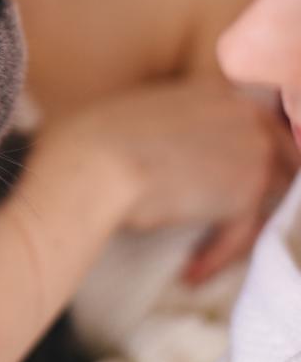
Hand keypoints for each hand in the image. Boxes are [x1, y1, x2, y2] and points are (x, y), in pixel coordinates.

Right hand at [49, 79, 297, 281]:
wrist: (92, 166)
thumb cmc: (86, 140)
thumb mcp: (126, 113)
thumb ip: (157, 123)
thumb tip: (148, 145)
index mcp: (211, 89)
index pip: (250, 124)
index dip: (238, 156)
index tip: (216, 183)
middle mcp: (241, 112)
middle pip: (274, 159)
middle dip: (250, 194)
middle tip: (222, 224)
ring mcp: (251, 152)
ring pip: (264, 198)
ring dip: (234, 230)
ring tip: (202, 255)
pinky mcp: (246, 194)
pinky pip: (242, 232)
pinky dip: (217, 256)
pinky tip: (190, 273)